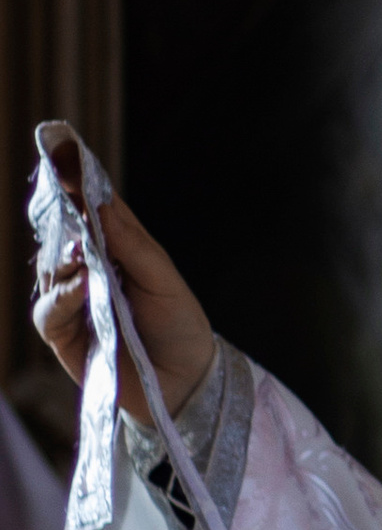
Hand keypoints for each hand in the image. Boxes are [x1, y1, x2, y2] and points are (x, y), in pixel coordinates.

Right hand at [33, 146, 215, 424]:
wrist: (186, 382)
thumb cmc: (180, 325)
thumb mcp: (164, 279)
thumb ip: (131, 244)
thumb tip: (98, 205)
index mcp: (118, 247)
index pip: (92, 206)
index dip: (76, 177)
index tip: (61, 147)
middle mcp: (89, 269)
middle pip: (62, 231)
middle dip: (57, 209)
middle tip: (58, 184)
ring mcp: (72, 300)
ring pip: (48, 269)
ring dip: (61, 256)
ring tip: (80, 253)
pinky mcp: (63, 334)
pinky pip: (47, 310)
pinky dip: (60, 296)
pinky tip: (78, 287)